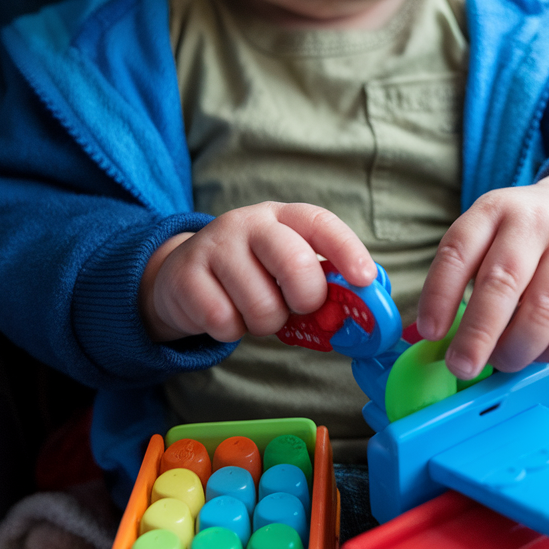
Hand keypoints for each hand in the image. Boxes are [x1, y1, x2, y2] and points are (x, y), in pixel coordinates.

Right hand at [139, 202, 375, 342]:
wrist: (184, 276)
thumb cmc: (254, 274)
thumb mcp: (287, 266)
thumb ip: (323, 280)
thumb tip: (364, 308)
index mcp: (285, 217)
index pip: (321, 224)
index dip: (347, 251)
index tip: (364, 279)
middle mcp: (250, 222)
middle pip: (295, 263)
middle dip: (306, 299)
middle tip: (297, 308)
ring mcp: (215, 245)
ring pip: (261, 305)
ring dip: (265, 323)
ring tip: (254, 310)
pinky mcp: (186, 275)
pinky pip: (223, 321)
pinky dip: (232, 331)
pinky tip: (226, 314)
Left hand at [416, 170, 548, 378]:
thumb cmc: (516, 241)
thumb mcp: (485, 239)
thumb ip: (462, 281)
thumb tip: (441, 342)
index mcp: (492, 210)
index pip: (458, 251)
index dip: (440, 296)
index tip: (432, 334)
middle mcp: (535, 221)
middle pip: (503, 281)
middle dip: (478, 334)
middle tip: (462, 366)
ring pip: (545, 309)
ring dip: (518, 348)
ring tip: (503, 361)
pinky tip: (540, 354)